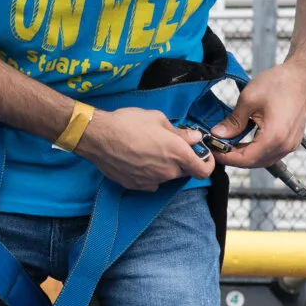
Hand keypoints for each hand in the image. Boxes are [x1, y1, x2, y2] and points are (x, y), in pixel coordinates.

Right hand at [73, 104, 213, 190]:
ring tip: (148, 149)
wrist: (98, 136)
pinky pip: (150, 181)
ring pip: (166, 176)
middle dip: (181, 160)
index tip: (202, 156)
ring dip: (164, 166)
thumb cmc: (127, 123)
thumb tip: (194, 138)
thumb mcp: (158, 119)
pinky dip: (149, 173)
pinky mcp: (137, 185)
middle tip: (169, 145)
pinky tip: (137, 159)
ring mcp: (152, 181)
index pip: (204, 170)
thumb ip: (180, 132)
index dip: (207, 163)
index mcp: (177, 153)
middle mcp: (167, 171)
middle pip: (184, 172)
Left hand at [210, 58, 305, 168]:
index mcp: (275, 136)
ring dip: (245, 156)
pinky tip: (245, 142)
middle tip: (218, 147)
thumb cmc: (279, 83)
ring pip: (263, 160)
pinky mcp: (291, 141)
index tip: (214, 151)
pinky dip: (256, 151)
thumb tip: (218, 134)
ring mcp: (290, 144)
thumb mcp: (249, 99)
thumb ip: (233, 122)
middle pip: (254, 162)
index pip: (246, 158)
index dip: (227, 157)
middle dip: (234, 157)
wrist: (300, 76)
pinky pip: (271, 153)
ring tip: (229, 145)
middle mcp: (285, 145)